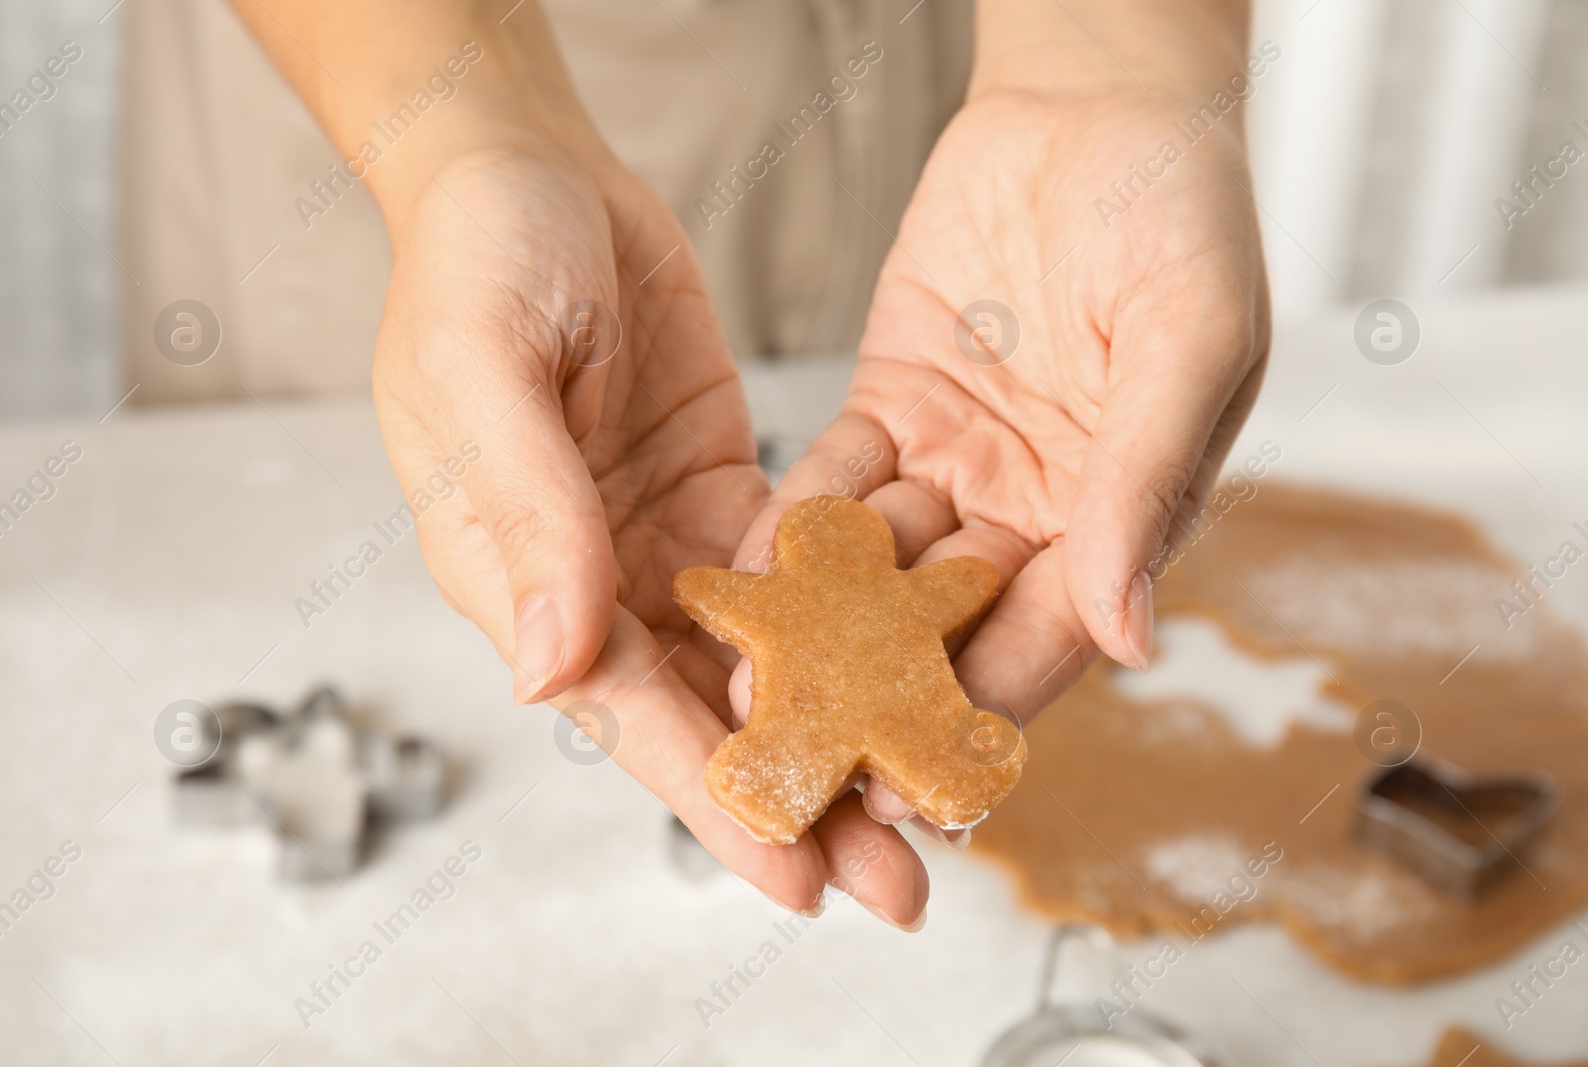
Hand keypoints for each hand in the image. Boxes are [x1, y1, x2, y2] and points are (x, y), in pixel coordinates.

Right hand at [373, 147, 930, 922]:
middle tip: (897, 881)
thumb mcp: (486, 372)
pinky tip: (917, 669)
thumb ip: (528, 513)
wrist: (528, 169)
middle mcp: (592, 577)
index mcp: (515, 573)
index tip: (793, 876)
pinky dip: (849, 625)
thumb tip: (555, 666)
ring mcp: (660, 539)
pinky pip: (794, 575)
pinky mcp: (722, 492)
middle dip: (798, 794)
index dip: (709, 796)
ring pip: (759, 663)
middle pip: (704, 710)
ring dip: (838, 728)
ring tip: (927, 796)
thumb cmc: (475, 258)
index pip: (621, 708)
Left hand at [732, 87, 1270, 824]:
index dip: (981, 715)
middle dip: (878, 694)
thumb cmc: (1177, 209)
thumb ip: (1146, 484)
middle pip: (949, 630)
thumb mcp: (1189, 341)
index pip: (1047, 640)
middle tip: (805, 761)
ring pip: (878, 573)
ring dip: (816, 631)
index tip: (917, 790)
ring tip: (750, 688)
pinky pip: (832, 487)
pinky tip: (740, 581)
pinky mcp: (889, 410)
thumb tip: (1131, 634)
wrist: (1094, 104)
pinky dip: (790, 533)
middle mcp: (1032, 511)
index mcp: (1121, 517)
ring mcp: (957, 466)